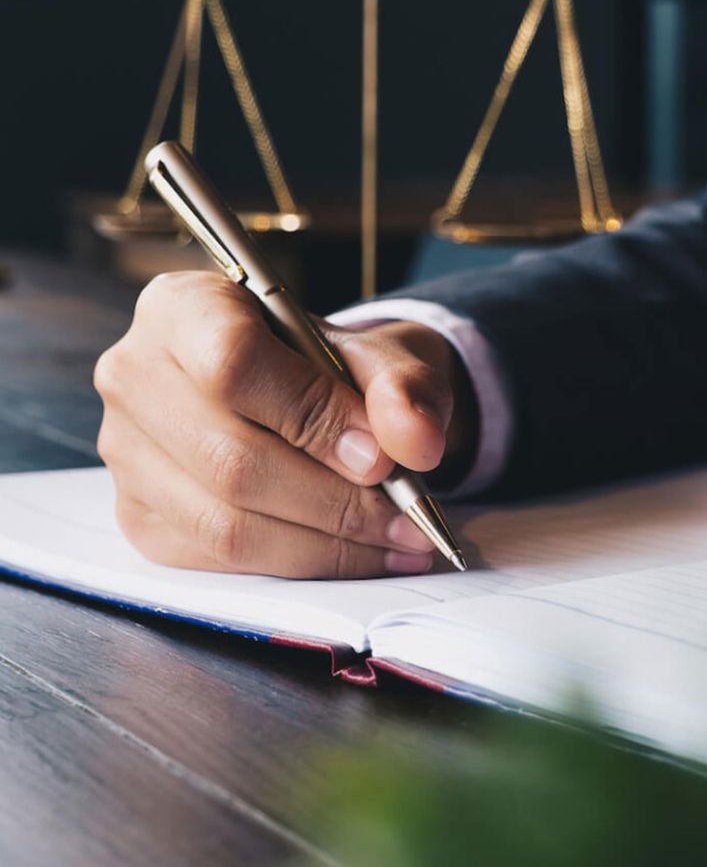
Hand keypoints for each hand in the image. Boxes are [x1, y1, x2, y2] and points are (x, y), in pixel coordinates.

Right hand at [94, 272, 474, 578]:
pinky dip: (298, 564)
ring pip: (224, 522)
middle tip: (405, 515)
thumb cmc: (329, 367)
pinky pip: (217, 559)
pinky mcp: (137, 514)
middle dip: (335, 502)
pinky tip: (352, 554)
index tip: (380, 456)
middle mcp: (134, 374)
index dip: (312, 416)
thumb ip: (402, 388)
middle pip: (231, 459)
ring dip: (325, 546)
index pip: (233, 363)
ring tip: (394, 540)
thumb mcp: (375, 355)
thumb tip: (416, 443)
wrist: (300, 392)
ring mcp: (125, 451)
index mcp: (182, 307)